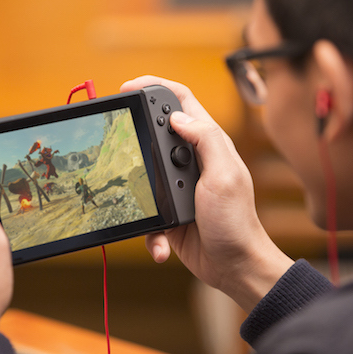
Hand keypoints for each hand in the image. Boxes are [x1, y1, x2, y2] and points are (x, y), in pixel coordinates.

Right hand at [121, 76, 292, 311]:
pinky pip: (146, 211)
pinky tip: (162, 243)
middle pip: (155, 131)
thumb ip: (206, 140)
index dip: (155, 87)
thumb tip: (177, 115)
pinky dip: (150, 231)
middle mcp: (191, 160)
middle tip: (117, 142)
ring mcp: (177, 185)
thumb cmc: (236, 222)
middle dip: (135, 137)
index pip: (180, 102)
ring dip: (138, 192)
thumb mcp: (225, 175)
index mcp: (208, 144)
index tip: (128, 87)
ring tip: (149, 208)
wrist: (234, 267)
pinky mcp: (167, 210)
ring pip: (143, 172)